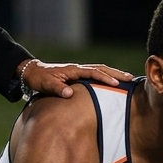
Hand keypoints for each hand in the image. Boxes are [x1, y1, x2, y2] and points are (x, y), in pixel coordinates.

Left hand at [17, 59, 132, 99]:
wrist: (32, 72)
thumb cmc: (39, 79)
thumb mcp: (46, 85)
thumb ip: (57, 89)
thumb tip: (70, 94)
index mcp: (73, 70)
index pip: (93, 73)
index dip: (105, 78)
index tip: (117, 83)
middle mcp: (78, 69)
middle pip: (101, 68)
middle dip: (116, 73)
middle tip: (130, 78)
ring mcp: (78, 71)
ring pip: (99, 70)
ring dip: (112, 73)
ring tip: (126, 78)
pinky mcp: (77, 75)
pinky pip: (94, 74)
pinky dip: (105, 76)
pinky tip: (111, 82)